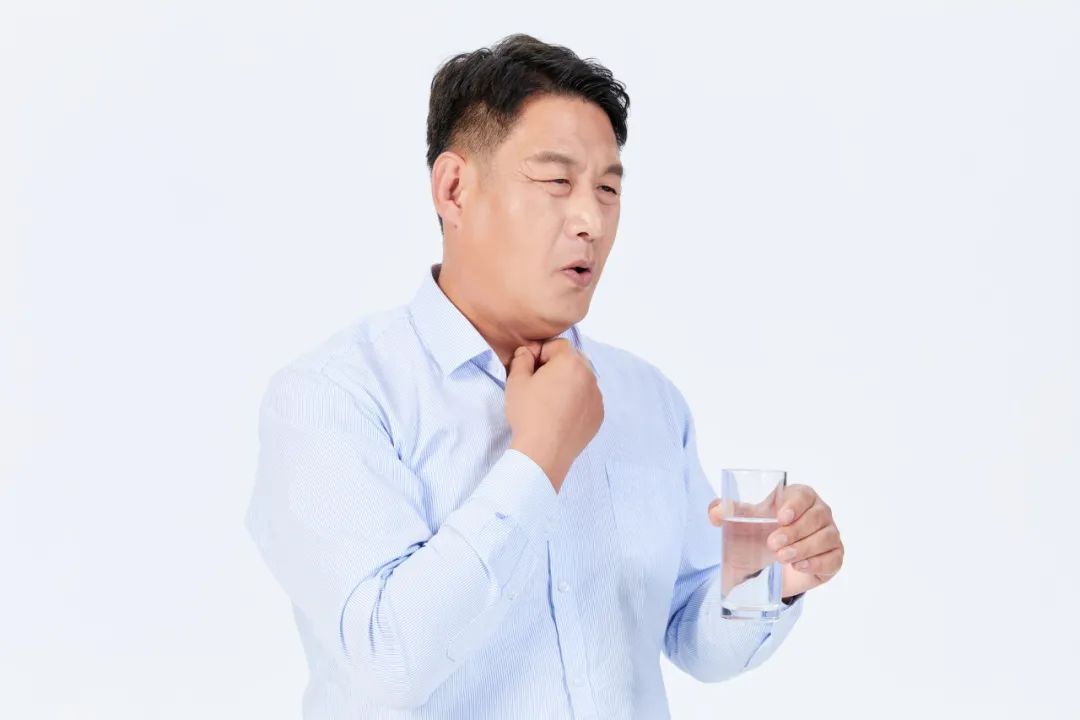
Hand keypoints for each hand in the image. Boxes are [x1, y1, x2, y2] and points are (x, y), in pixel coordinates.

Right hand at [505, 339, 603, 491]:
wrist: (543, 452)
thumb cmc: (529, 414)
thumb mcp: (516, 381)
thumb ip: (522, 359)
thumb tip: (527, 353)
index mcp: (571, 362)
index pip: (556, 345)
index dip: (540, 353)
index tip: (529, 369)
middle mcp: (590, 375)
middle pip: (572, 361)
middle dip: (556, 367)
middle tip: (539, 384)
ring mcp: (597, 397)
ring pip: (581, 381)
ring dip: (568, 384)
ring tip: (549, 402)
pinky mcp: (598, 415)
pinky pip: (587, 400)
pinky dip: (576, 402)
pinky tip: (561, 415)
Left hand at [708, 484, 843, 599]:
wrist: (773, 563)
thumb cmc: (763, 531)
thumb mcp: (746, 521)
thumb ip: (728, 511)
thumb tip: (715, 512)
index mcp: (801, 497)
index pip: (804, 495)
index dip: (795, 504)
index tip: (781, 516)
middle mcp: (820, 513)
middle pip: (816, 517)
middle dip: (795, 531)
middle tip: (772, 544)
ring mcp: (830, 535)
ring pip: (826, 538)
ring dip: (804, 548)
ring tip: (781, 558)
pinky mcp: (834, 556)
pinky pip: (832, 558)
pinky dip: (817, 562)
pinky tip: (799, 566)